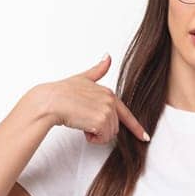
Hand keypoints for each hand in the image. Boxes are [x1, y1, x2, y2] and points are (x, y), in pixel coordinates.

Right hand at [34, 54, 149, 144]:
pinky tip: (82, 128)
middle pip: (114, 128)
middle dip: (100, 129)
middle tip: (84, 120)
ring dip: (95, 134)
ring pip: (108, 135)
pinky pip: (102, 138)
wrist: (50, 101)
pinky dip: (92, 138)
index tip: (144, 137)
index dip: (136, 127)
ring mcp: (107, 111)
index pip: (126, 114)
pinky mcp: (101, 121)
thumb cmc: (62, 92)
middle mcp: (111, 101)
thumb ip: (98, 70)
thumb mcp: (83, 78)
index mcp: (109, 93)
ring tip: (81, 122)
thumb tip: (107, 57)